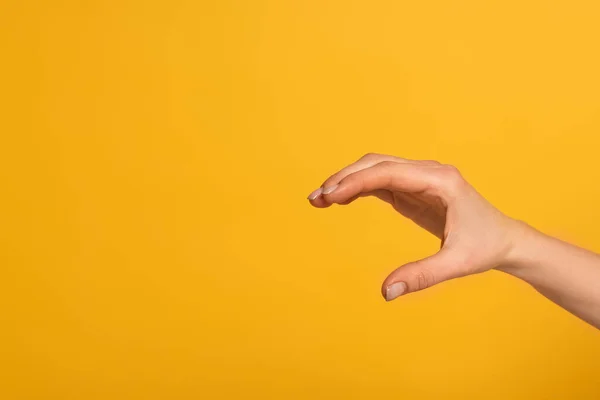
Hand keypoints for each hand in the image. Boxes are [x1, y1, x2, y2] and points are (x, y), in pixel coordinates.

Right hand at [307, 153, 522, 300]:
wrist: (504, 240)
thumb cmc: (485, 246)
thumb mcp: (457, 264)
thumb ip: (422, 276)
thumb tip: (386, 292)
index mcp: (440, 180)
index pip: (388, 172)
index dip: (356, 181)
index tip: (330, 195)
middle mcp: (427, 172)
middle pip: (376, 164)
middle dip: (344, 177)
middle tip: (317, 198)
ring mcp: (419, 179)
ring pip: (375, 169)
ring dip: (347, 180)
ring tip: (320, 199)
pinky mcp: (413, 190)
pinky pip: (380, 182)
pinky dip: (357, 188)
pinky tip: (340, 199)